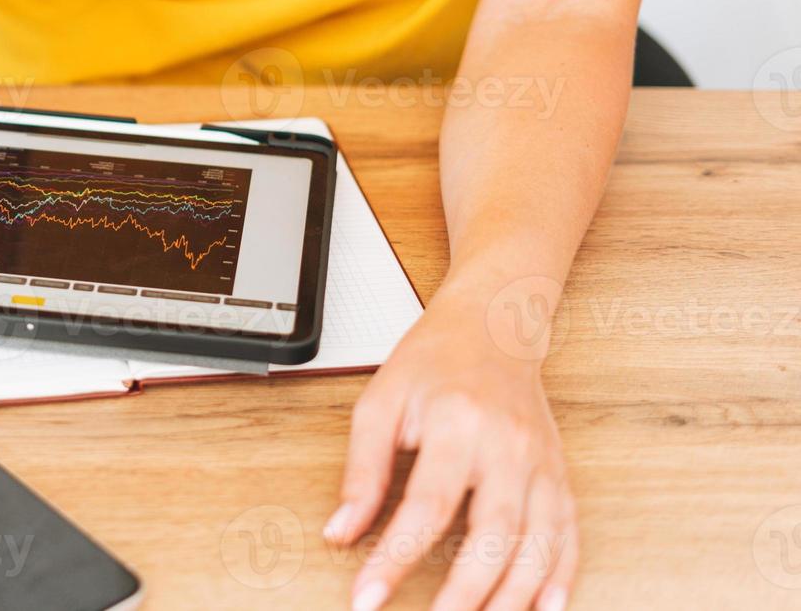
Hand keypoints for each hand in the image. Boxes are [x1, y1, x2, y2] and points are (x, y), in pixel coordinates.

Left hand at [324, 288, 577, 610]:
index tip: (368, 600)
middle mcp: (508, 447)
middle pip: (492, 537)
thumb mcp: (380, 402)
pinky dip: (561, 577)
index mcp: (458, 425)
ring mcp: (541, 464)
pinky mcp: (559, 475)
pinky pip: (568, 535)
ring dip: (514, 599)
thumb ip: (362, 471)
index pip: (426, 508)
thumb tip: (339, 532)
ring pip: (537, 545)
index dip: (396, 560)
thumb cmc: (433, 362)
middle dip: (463, 595)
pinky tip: (545, 610)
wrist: (493, 326)